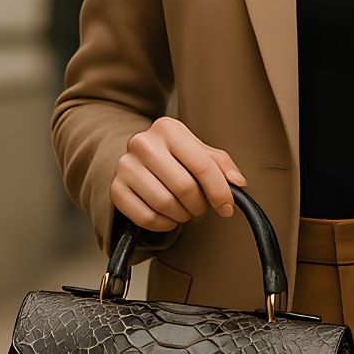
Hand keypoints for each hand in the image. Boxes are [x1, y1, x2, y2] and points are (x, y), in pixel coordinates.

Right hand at [111, 117, 247, 231]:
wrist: (139, 159)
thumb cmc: (174, 156)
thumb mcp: (199, 151)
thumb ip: (220, 164)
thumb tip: (237, 183)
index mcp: (168, 129)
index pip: (202, 165)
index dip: (220, 191)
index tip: (227, 207)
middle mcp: (143, 143)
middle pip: (184, 187)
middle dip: (199, 205)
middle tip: (200, 207)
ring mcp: (126, 166)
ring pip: (164, 204)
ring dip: (181, 216)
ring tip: (184, 210)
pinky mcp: (116, 189)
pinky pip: (146, 218)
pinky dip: (163, 224)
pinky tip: (168, 217)